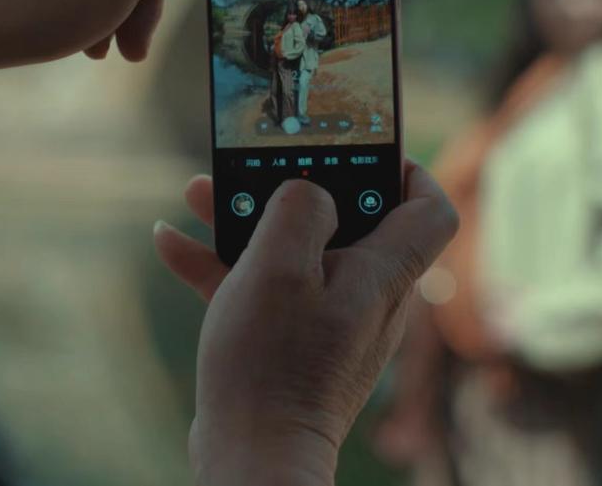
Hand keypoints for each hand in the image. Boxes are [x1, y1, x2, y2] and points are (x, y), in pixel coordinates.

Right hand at [154, 162, 458, 485]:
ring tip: (198, 193)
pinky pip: (267, 292)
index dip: (404, 167)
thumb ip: (299, 207)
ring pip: (298, 253)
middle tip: (255, 162)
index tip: (360, 146)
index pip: (428, 208)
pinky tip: (172, 243)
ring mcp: (331, 325)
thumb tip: (309, 191)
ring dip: (249, 219)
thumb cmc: (271, 364)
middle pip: (348, 221)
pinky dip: (226, 265)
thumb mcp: (279, 266)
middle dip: (295, 186)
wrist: (250, 457)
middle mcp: (368, 298)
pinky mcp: (295, 348)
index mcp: (383, 273)